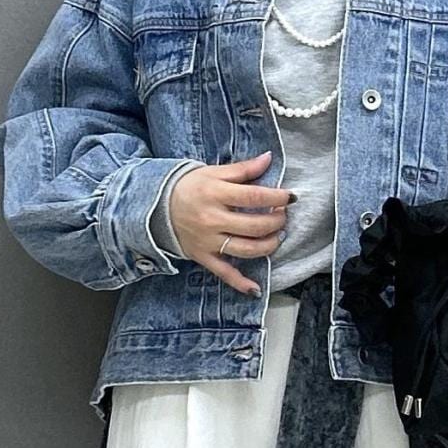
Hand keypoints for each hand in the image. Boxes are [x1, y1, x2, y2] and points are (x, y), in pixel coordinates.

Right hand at [167, 150, 292, 293]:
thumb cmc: (188, 187)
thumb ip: (242, 169)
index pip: (254, 196)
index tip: (291, 197)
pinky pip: (224, 273)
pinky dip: (240, 283)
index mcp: (216, 194)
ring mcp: (209, 241)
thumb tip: (268, 159)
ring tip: (277, 236)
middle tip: (282, 215)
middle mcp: (213, 220)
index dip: (277, 197)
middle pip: (255, 225)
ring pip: (247, 249)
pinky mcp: (204, 257)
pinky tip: (255, 289)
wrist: (156, 207)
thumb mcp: (213, 173)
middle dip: (276, 221)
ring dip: (269, 245)